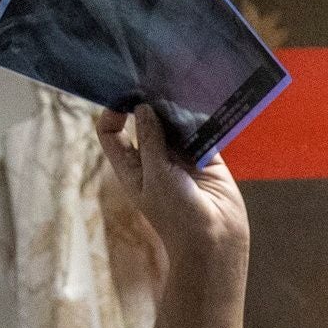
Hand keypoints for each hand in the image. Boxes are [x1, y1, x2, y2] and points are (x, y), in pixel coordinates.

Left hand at [100, 105, 247, 272]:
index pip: (111, 133)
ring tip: (178, 93)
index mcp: (131, 167)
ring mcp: (179, 157)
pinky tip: (197, 106)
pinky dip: (197, 117)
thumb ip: (150, 139)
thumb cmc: (177, 216)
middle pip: (142, 122)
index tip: (126, 99)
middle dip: (147, 104)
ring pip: (171, 122)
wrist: (215, 241)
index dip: (113, 113)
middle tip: (155, 86)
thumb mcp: (156, 175)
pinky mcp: (205, 156)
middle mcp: (153, 159)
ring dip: (174, 109)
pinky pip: (199, 130)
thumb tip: (143, 106)